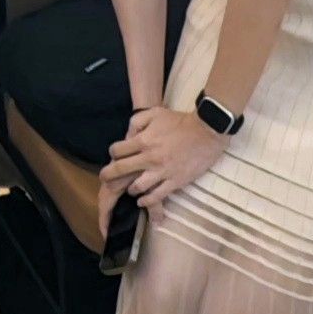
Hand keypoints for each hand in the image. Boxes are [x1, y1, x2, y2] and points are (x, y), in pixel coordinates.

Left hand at [103, 106, 228, 214]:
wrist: (207, 131)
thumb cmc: (180, 121)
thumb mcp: (154, 113)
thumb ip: (136, 122)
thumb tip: (127, 136)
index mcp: (143, 140)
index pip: (117, 151)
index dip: (113, 153)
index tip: (115, 156)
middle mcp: (149, 158)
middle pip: (120, 170)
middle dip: (109, 175)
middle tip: (105, 179)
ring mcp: (163, 172)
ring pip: (137, 187)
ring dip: (130, 189)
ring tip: (129, 189)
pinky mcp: (175, 182)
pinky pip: (156, 196)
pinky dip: (146, 200)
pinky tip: (141, 201)